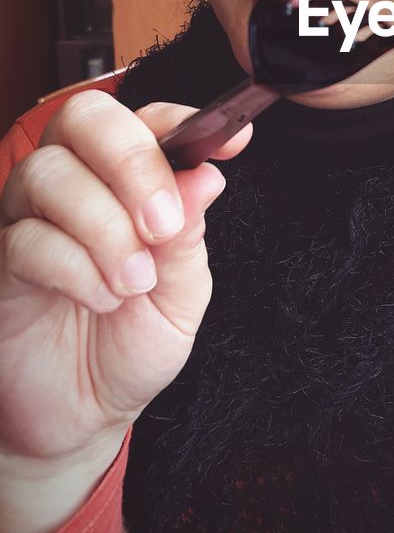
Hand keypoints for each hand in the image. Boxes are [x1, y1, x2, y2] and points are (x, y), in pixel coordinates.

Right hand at [0, 91, 250, 532]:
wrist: (84, 414)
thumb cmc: (133, 344)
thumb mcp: (183, 295)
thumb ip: (188, 235)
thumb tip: (205, 173)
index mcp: (131, 182)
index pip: (150, 120)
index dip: (187, 120)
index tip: (232, 142)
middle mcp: (80, 184)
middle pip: (86, 119)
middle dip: (132, 163)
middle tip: (161, 225)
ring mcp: (34, 217)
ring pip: (51, 173)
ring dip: (104, 227)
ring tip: (133, 283)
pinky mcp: (4, 259)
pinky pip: (28, 237)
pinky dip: (75, 269)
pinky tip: (100, 300)